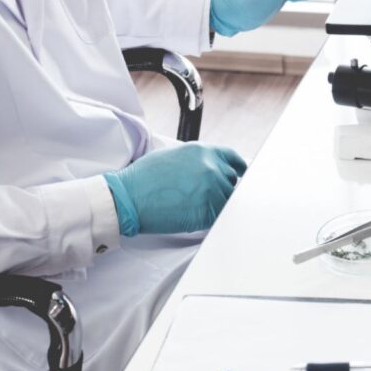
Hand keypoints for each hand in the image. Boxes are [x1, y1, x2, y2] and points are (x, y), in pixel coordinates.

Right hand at [103, 143, 246, 235]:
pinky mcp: (209, 210)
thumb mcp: (173, 156)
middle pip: (231, 180)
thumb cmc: (144, 178)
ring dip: (216, 205)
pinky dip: (211, 218)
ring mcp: (212, 189)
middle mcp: (212, 167)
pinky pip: (220, 216)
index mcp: (203, 151)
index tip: (241, 174)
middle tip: (203, 197)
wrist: (128, 197)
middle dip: (221, 188)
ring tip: (192, 207)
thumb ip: (197, 160)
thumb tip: (209, 168)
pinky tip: (194, 217)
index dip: (238, 167)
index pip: (232, 157)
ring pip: (227, 200)